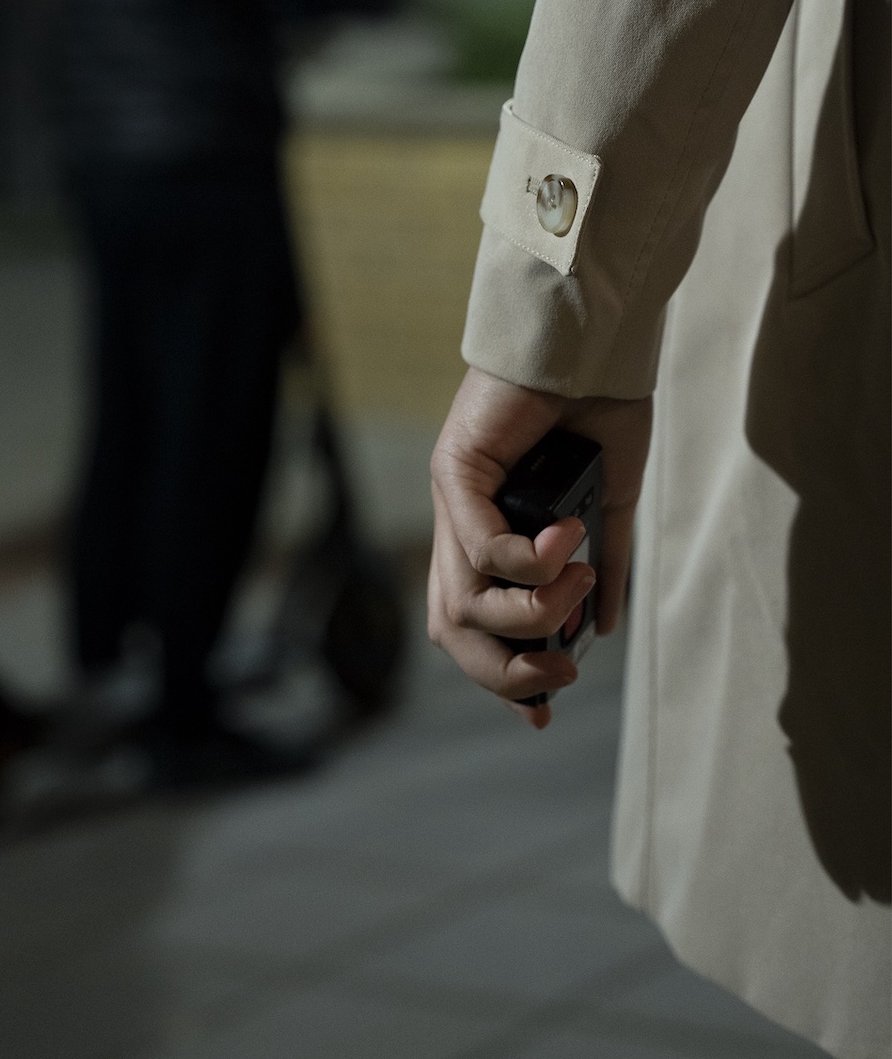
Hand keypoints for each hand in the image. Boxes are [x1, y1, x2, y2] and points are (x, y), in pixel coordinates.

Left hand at [428, 366, 651, 728]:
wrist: (595, 346)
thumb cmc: (599, 412)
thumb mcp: (606, 504)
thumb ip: (601, 565)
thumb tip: (603, 626)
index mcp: (488, 535)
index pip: (472, 626)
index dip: (499, 676)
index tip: (541, 712)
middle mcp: (460, 522)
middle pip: (452, 628)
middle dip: (505, 670)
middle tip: (560, 671)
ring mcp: (452, 497)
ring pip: (464, 598)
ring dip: (529, 612)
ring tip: (575, 581)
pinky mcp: (455, 468)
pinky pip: (478, 545)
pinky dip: (526, 561)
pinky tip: (567, 541)